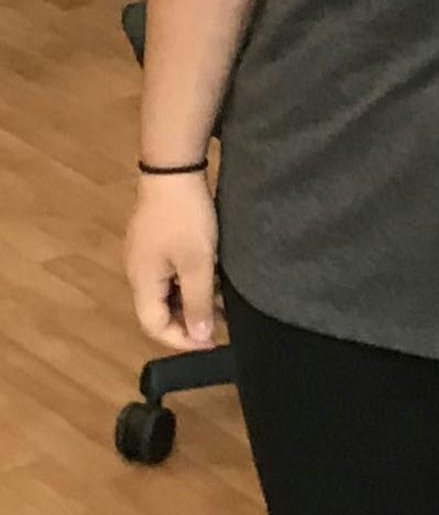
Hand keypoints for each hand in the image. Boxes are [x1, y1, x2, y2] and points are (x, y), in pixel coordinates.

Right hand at [125, 172, 220, 351]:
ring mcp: (146, 255)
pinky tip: (214, 277)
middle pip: (159, 310)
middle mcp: (138, 272)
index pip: (154, 326)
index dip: (182, 339)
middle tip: (221, 325)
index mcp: (142, 282)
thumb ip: (197, 301)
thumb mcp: (197, 263)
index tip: (212, 342)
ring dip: (192, 299)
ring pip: (168, 290)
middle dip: (189, 321)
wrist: (174, 172)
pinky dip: (191, 280)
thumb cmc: (186, 220)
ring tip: (223, 303)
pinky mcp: (157, 240)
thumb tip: (200, 336)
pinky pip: (172, 272)